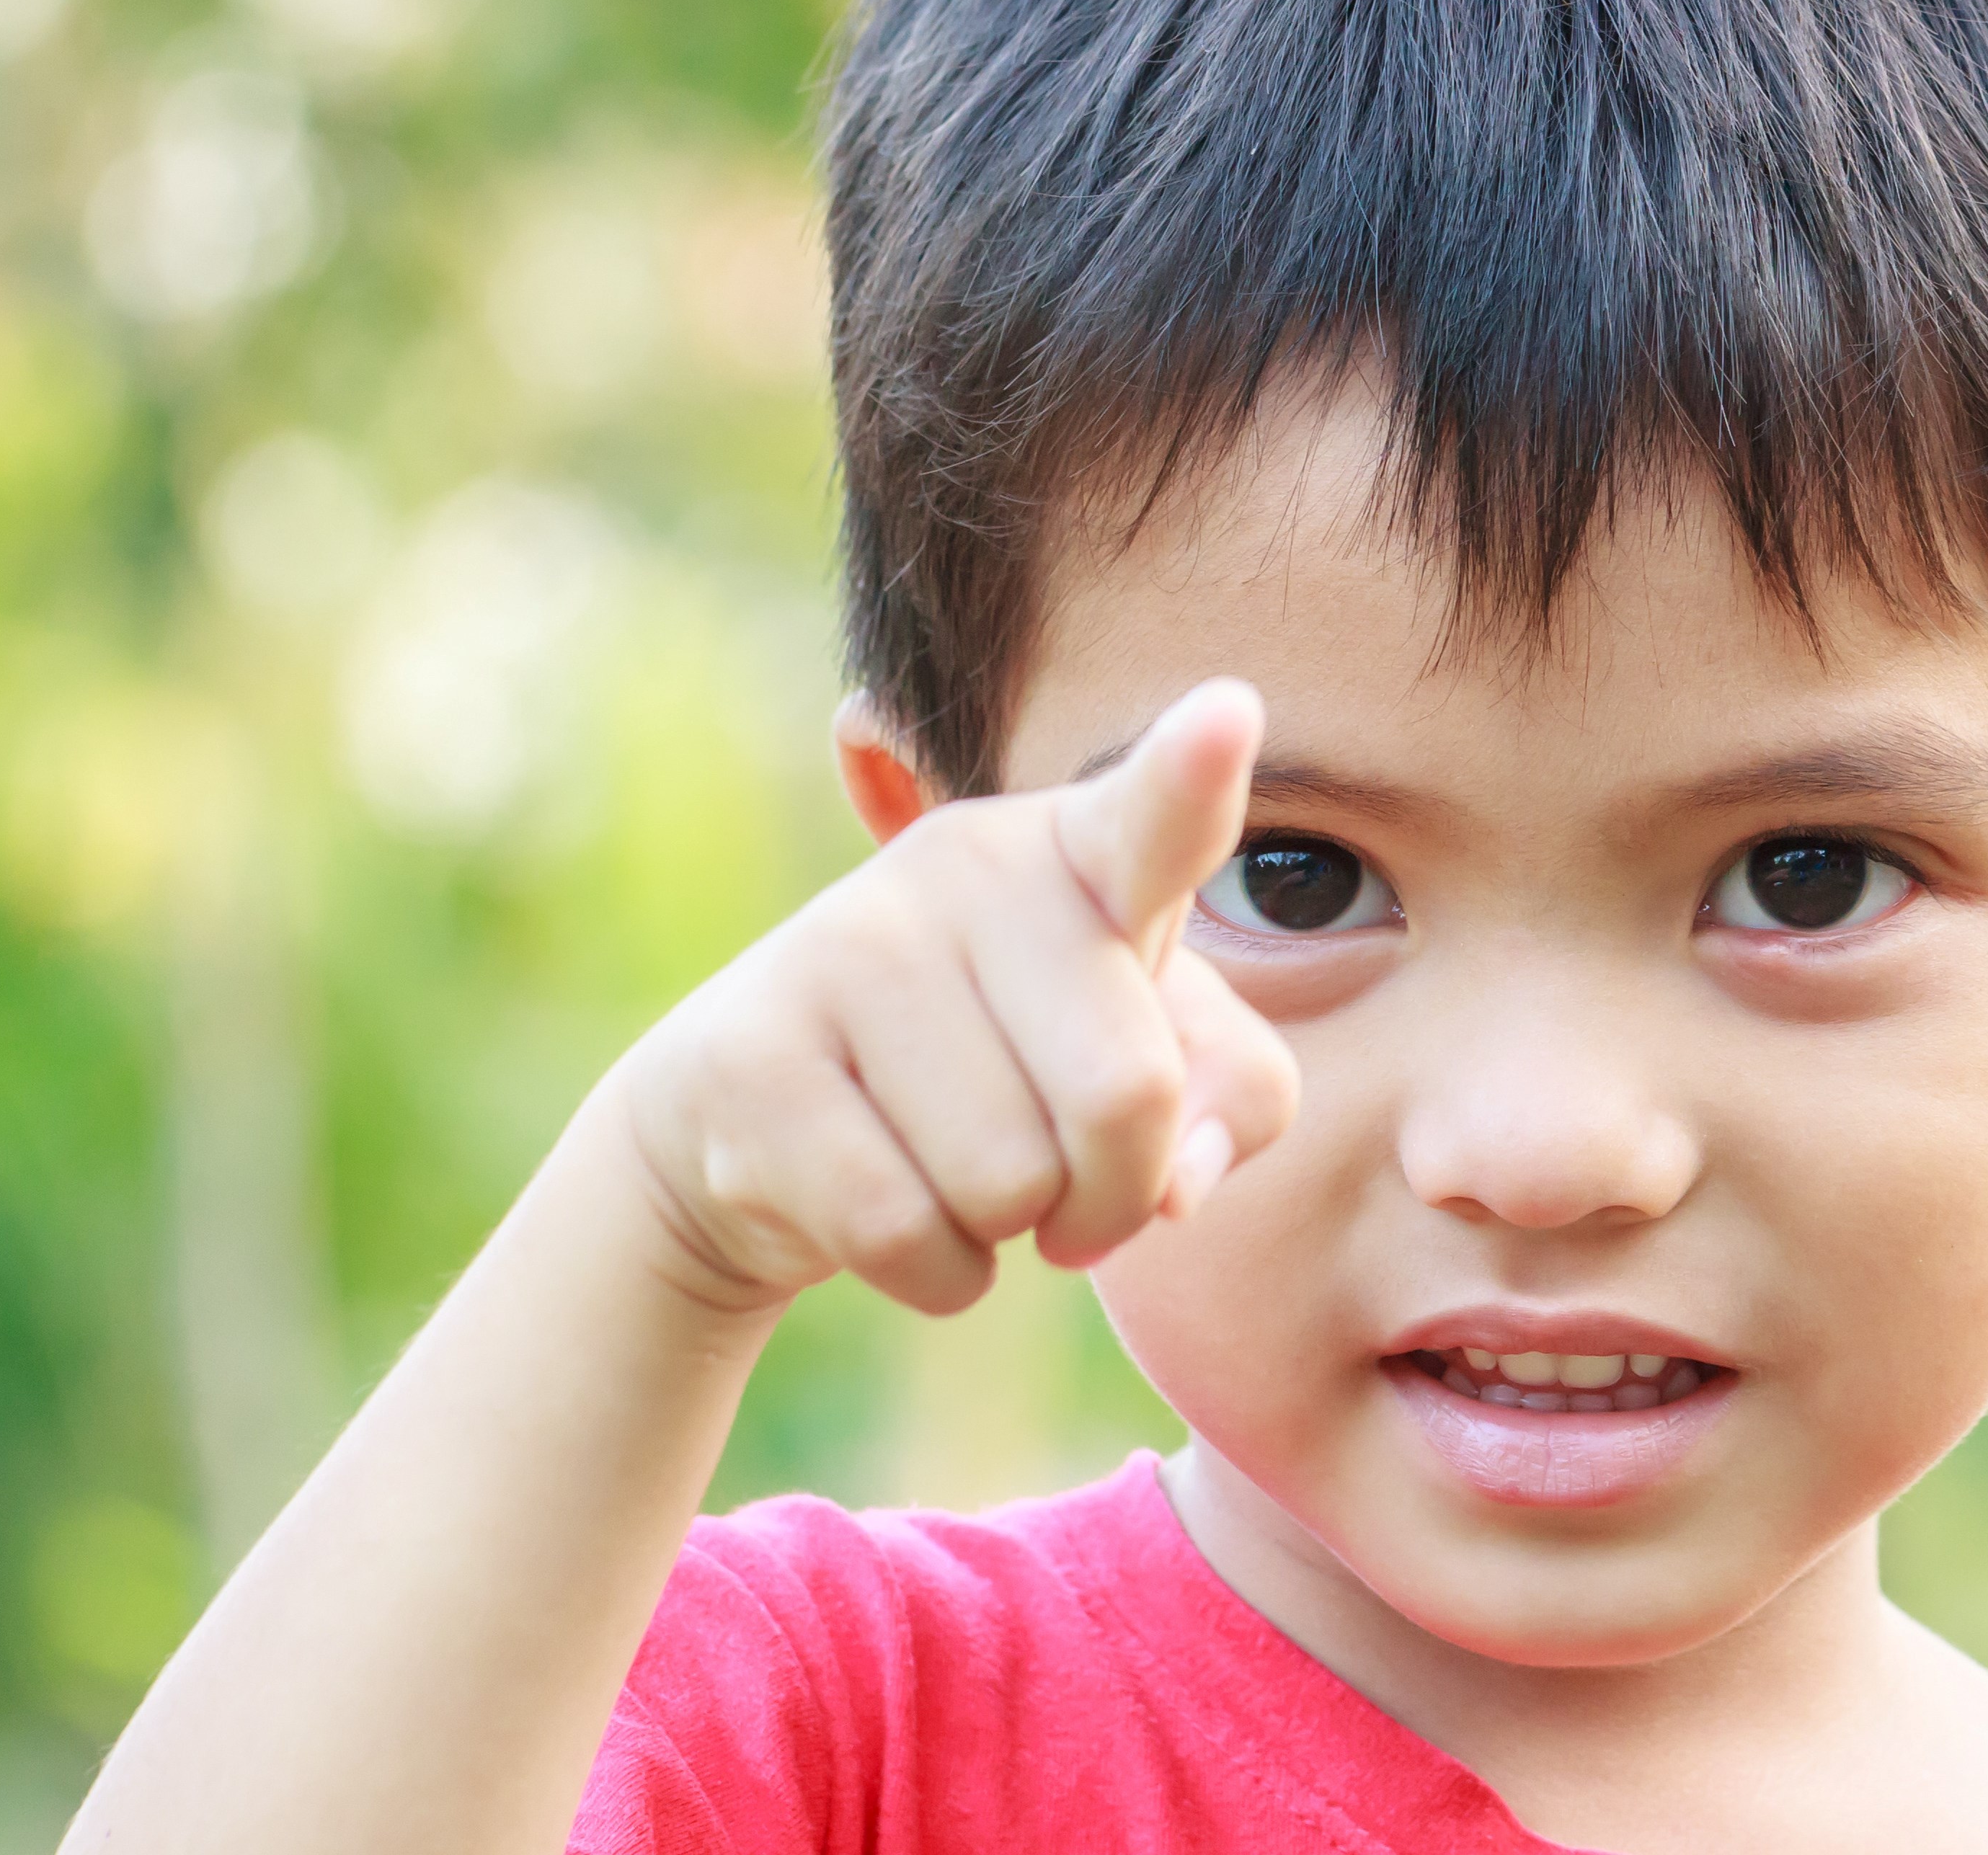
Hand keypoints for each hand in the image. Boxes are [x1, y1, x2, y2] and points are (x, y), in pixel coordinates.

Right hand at [601, 679, 1298, 1313]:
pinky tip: (898, 1212)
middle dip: (1117, 1192)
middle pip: (1127, 1095)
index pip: (1153, 818)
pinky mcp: (755, 1056)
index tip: (1232, 714)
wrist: (763, 1122)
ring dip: (1012, 1229)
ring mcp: (845, 947)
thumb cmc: (1011, 1075)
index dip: (1192, 776)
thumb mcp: (1152, 1063)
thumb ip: (1233, 1097)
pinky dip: (936, 1272)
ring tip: (961, 1171)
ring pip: (1011, 1183)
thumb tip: (1180, 1183)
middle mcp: (962, 866)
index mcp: (1078, 851)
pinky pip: (906, 1234)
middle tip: (1072, 1189)